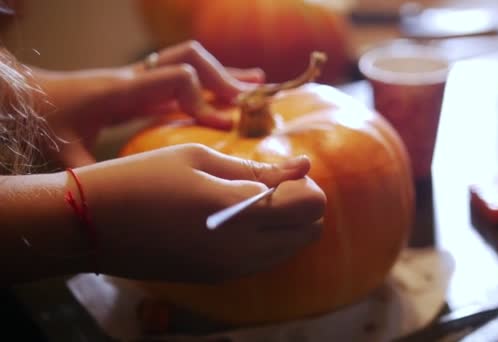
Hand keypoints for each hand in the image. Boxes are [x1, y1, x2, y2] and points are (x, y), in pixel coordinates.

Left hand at [36, 40, 263, 166]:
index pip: (177, 79)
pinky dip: (211, 80)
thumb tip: (115, 209)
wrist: (28, 95)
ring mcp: (142, 77)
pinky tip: (232, 89)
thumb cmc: (47, 121)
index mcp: (124, 92)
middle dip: (223, 79)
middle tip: (249, 105)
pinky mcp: (144, 84)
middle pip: (190, 59)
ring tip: (258, 85)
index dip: (204, 101)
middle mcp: (138, 78)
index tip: (224, 127)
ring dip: (224, 72)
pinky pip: (184, 75)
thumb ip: (91, 177)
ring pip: (190, 60)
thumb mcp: (66, 152)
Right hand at [74, 144, 325, 282]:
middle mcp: (243, 250)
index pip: (310, 206)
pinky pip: (263, 260)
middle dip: (302, 206)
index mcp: (241, 213)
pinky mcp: (217, 279)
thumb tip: (304, 166)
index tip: (282, 171)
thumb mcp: (200, 159)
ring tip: (250, 200)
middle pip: (309, 232)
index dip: (305, 185)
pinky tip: (235, 219)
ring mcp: (231, 270)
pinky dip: (265, 240)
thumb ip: (256, 168)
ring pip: (289, 249)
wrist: (90, 225)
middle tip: (270, 184)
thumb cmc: (142, 178)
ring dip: (286, 225)